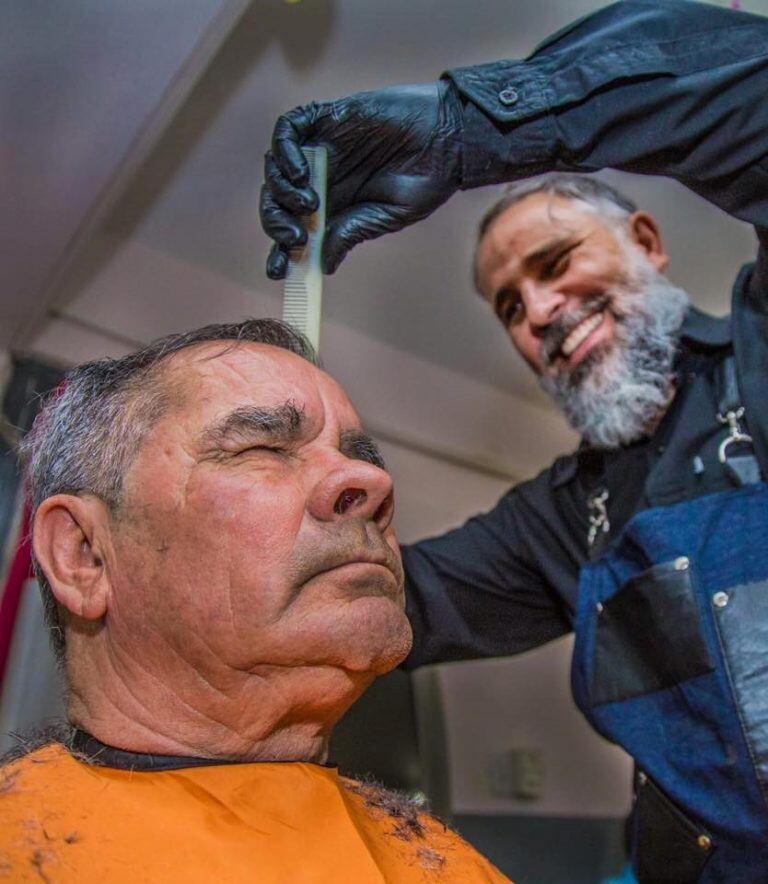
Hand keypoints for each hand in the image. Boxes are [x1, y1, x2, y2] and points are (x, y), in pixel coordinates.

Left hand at [261, 80, 462, 276]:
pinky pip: (287, 130)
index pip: (294, 229)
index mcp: (334, 206)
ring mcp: (320, 148)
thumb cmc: (424, 180)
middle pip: (276, 201)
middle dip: (277, 223)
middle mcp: (321, 178)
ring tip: (310, 205)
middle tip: (296, 238)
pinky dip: (284, 152)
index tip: (277, 271)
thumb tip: (322, 265)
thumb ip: (351, 234)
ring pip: (275, 169)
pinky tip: (301, 173)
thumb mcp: (386, 217)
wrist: (448, 138)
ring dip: (282, 192)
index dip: (279, 251)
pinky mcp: (325, 118)